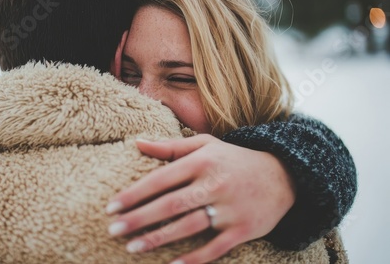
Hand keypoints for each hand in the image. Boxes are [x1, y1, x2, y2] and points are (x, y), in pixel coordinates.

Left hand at [106, 134, 295, 263]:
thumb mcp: (205, 144)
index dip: (134, 193)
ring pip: (189, 227)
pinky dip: (194, 258)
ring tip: (132, 247)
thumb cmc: (234, 159)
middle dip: (139, 218)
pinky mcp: (242, 230)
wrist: (282, 175)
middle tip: (112, 229)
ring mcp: (229, 209)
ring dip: (158, 238)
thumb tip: (137, 142)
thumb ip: (170, 146)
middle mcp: (214, 184)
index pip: (160, 179)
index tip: (111, 206)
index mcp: (202, 162)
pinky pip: (214, 248)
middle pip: (170, 204)